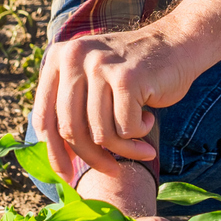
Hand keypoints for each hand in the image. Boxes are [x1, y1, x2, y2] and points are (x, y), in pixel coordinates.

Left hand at [32, 26, 190, 181]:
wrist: (176, 44)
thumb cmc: (132, 74)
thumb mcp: (92, 83)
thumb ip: (71, 111)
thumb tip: (60, 162)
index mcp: (57, 59)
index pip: (45, 118)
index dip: (55, 153)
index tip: (67, 176)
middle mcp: (73, 57)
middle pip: (71, 129)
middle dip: (93, 158)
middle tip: (113, 171)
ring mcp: (100, 65)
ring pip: (101, 133)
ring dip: (125, 148)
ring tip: (141, 143)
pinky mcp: (126, 77)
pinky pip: (126, 128)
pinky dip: (139, 133)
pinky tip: (149, 119)